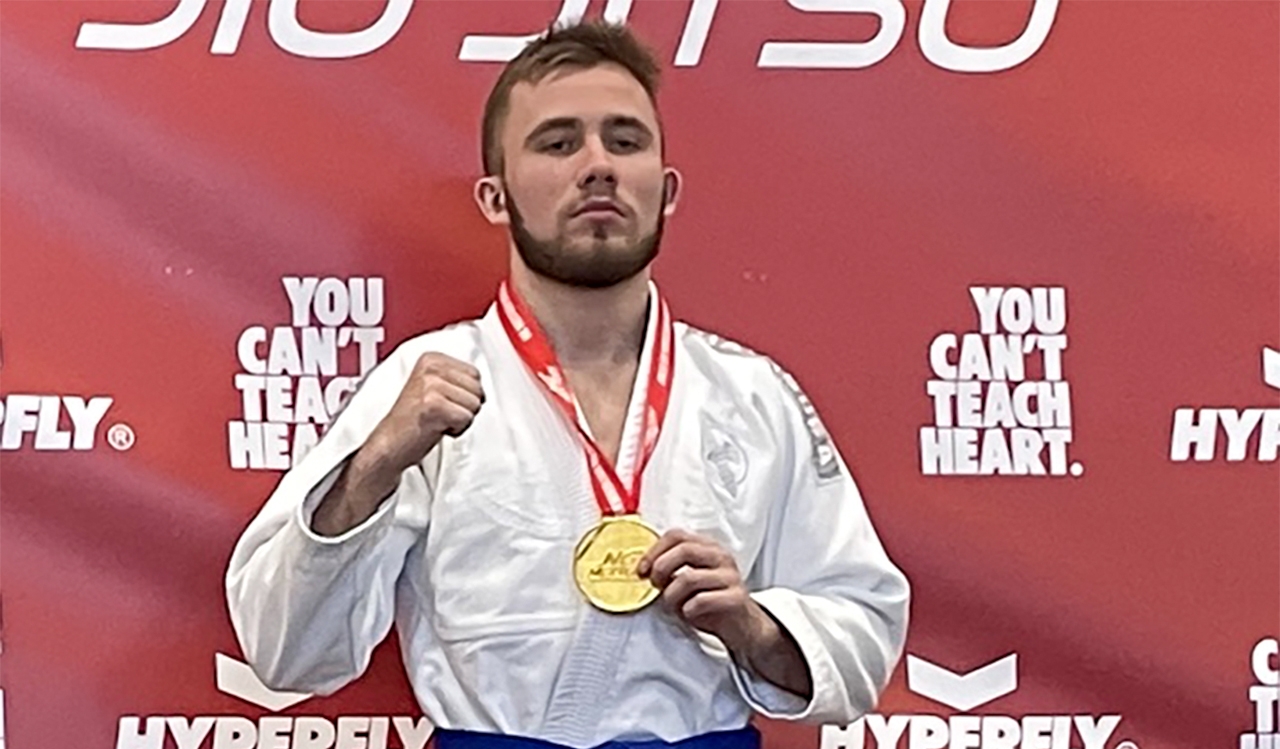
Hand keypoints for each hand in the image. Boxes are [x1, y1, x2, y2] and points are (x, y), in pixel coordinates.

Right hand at [360, 352, 483, 480]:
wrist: (390, 443)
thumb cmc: (414, 420)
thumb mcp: (434, 388)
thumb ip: (457, 380)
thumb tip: (484, 389)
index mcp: (431, 359)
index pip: (475, 374)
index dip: (466, 395)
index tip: (444, 401)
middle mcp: (430, 368)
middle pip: (477, 389)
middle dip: (465, 407)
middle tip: (441, 413)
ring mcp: (431, 386)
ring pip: (474, 405)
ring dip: (460, 419)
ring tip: (438, 420)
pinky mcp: (434, 406)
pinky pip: (466, 419)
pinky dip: (456, 430)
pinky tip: (437, 428)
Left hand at [637, 528, 813, 697]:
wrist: (743, 627)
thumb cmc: (710, 603)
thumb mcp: (688, 582)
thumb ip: (670, 571)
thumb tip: (642, 570)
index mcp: (707, 547)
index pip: (677, 535)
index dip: (654, 550)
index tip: (642, 570)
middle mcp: (720, 557)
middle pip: (684, 550)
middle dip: (661, 568)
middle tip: (655, 586)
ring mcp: (730, 577)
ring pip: (689, 577)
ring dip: (672, 595)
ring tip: (673, 605)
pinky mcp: (736, 598)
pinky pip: (703, 599)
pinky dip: (688, 609)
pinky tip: (688, 614)